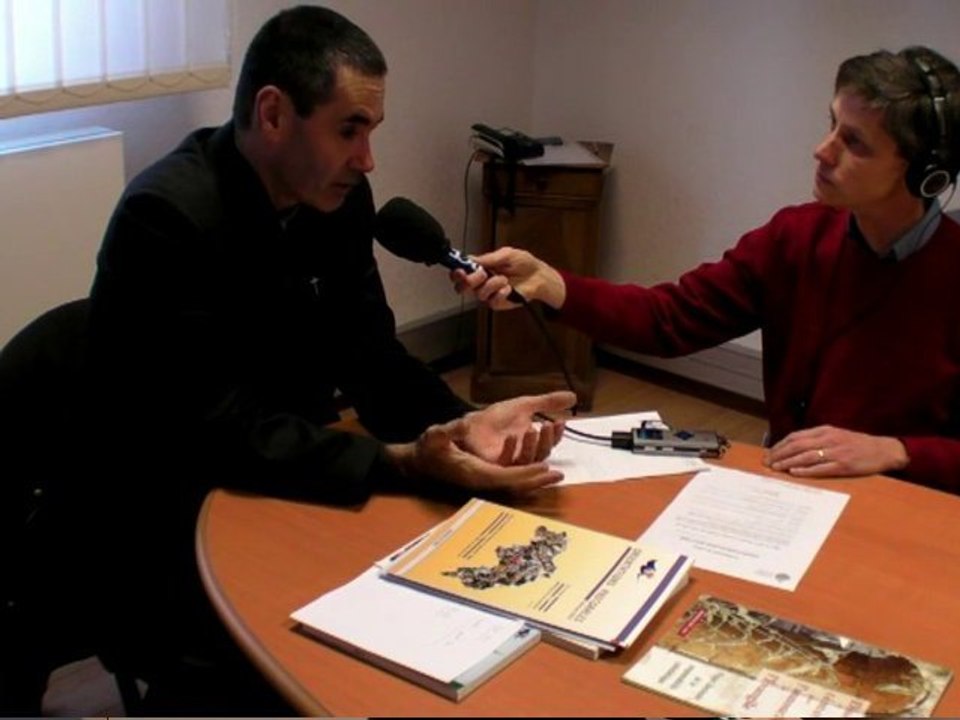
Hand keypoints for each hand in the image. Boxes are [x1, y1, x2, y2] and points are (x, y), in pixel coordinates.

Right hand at [386, 418, 563, 494]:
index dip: (524, 473)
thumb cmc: (428, 450)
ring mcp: (486, 481)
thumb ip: (447, 432)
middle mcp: (482, 481)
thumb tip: (461, 424)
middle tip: (559, 474)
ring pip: (516, 483)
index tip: (543, 467)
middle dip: (536, 481)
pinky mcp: (487, 477)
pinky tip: (540, 468)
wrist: (420, 464)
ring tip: (557, 474)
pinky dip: (528, 474)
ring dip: (536, 478)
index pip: (504, 476)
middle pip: (515, 485)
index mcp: (473, 473)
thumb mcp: (434, 436)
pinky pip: (512, 478)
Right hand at [450, 246, 566, 309]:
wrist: (539, 276)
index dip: (456, 272)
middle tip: (482, 274)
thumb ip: (488, 258)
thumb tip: (471, 258)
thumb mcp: (506, 254)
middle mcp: (482, 281)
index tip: (460, 270)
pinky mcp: (498, 302)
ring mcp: (489, 293)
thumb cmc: (524, 263)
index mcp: (481, 267)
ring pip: (478, 294)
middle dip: (468, 281)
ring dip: (491, 285)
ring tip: (504, 279)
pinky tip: (509, 288)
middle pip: (462, 287)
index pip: (461, 272)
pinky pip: (492, 301)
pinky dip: (500, 293)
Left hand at [458, 391, 575, 464]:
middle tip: (547, 424)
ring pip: (526, 461)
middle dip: (546, 441)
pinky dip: (510, 450)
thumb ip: (548, 402)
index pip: (549, 444)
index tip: (561, 421)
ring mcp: (508, 462)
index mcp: (532, 444)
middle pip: (540, 455)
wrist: (472, 422)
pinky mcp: (492, 465)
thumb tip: (574, 396)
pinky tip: (511, 436)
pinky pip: (504, 463)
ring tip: (531, 428)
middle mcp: (523, 456)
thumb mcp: (525, 405)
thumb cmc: (498, 417)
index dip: (556, 435)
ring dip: (531, 446)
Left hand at [764, 424, 908, 476]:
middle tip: (767, 462)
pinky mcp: (844, 465)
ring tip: (776, 468)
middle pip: (797, 445)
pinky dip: (806, 470)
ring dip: (788, 462)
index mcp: (825, 431)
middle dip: (779, 454)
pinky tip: (794, 472)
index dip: (780, 445)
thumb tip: (793, 448)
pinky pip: (821, 468)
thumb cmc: (857, 444)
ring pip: (806, 456)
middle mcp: (829, 439)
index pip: (796, 437)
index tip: (768, 453)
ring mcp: (836, 452)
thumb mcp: (836, 435)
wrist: (884, 450)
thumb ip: (817, 440)